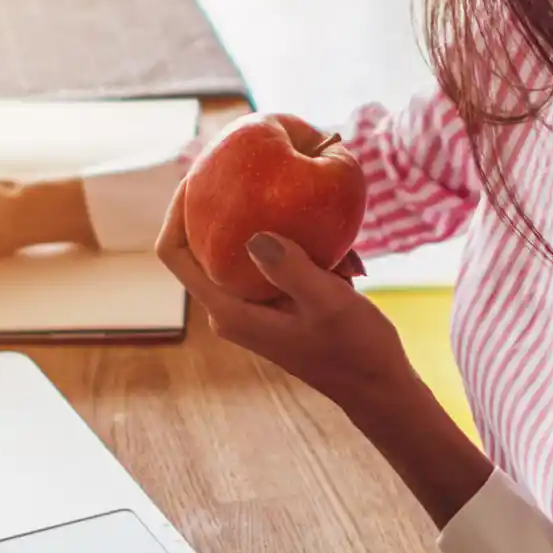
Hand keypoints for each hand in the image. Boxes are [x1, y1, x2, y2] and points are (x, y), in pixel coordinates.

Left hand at [155, 195, 402, 415]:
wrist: (377, 386)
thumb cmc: (355, 350)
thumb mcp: (329, 302)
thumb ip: (291, 269)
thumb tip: (254, 235)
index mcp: (228, 310)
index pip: (174, 253)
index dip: (177, 210)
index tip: (199, 173)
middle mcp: (230, 306)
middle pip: (203, 242)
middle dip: (225, 203)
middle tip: (251, 165)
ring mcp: (252, 304)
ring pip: (245, 247)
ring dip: (280, 227)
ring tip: (322, 217)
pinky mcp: (275, 300)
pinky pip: (275, 258)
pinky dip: (302, 245)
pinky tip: (345, 254)